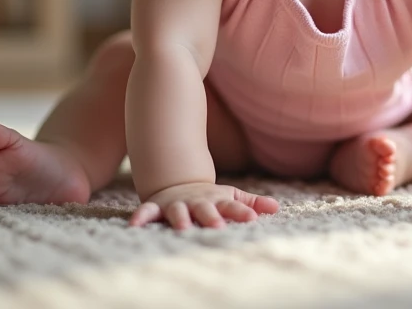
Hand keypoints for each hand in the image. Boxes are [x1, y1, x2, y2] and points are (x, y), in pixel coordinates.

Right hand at [129, 183, 279, 228]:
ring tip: (183, 229)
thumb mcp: (232, 197)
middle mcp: (197, 202)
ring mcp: (177, 204)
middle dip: (211, 218)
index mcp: (217, 201)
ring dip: (180, 219)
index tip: (253, 219)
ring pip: (178, 212)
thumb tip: (276, 207)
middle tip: (218, 228)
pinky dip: (141, 216)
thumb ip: (252, 204)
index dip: (242, 212)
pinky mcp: (157, 207)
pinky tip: (135, 225)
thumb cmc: (211, 198)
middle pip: (206, 210)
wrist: (178, 183)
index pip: (232, 206)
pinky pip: (147, 211)